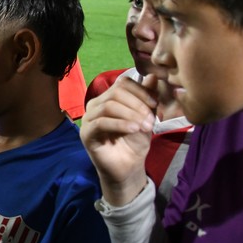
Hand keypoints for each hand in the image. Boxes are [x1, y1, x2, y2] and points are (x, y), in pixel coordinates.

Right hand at [80, 75, 157, 205]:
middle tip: (151, 120)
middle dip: (137, 104)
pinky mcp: (87, 134)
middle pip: (115, 93)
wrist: (128, 167)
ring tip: (145, 126)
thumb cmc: (135, 142)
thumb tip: (154, 75)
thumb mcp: (146, 117)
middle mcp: (95, 105)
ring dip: (131, 115)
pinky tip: (134, 130)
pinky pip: (101, 122)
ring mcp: (88, 119)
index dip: (140, 91)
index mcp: (108, 98)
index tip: (155, 104)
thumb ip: (147, 97)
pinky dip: (120, 124)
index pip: (121, 83)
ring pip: (108, 106)